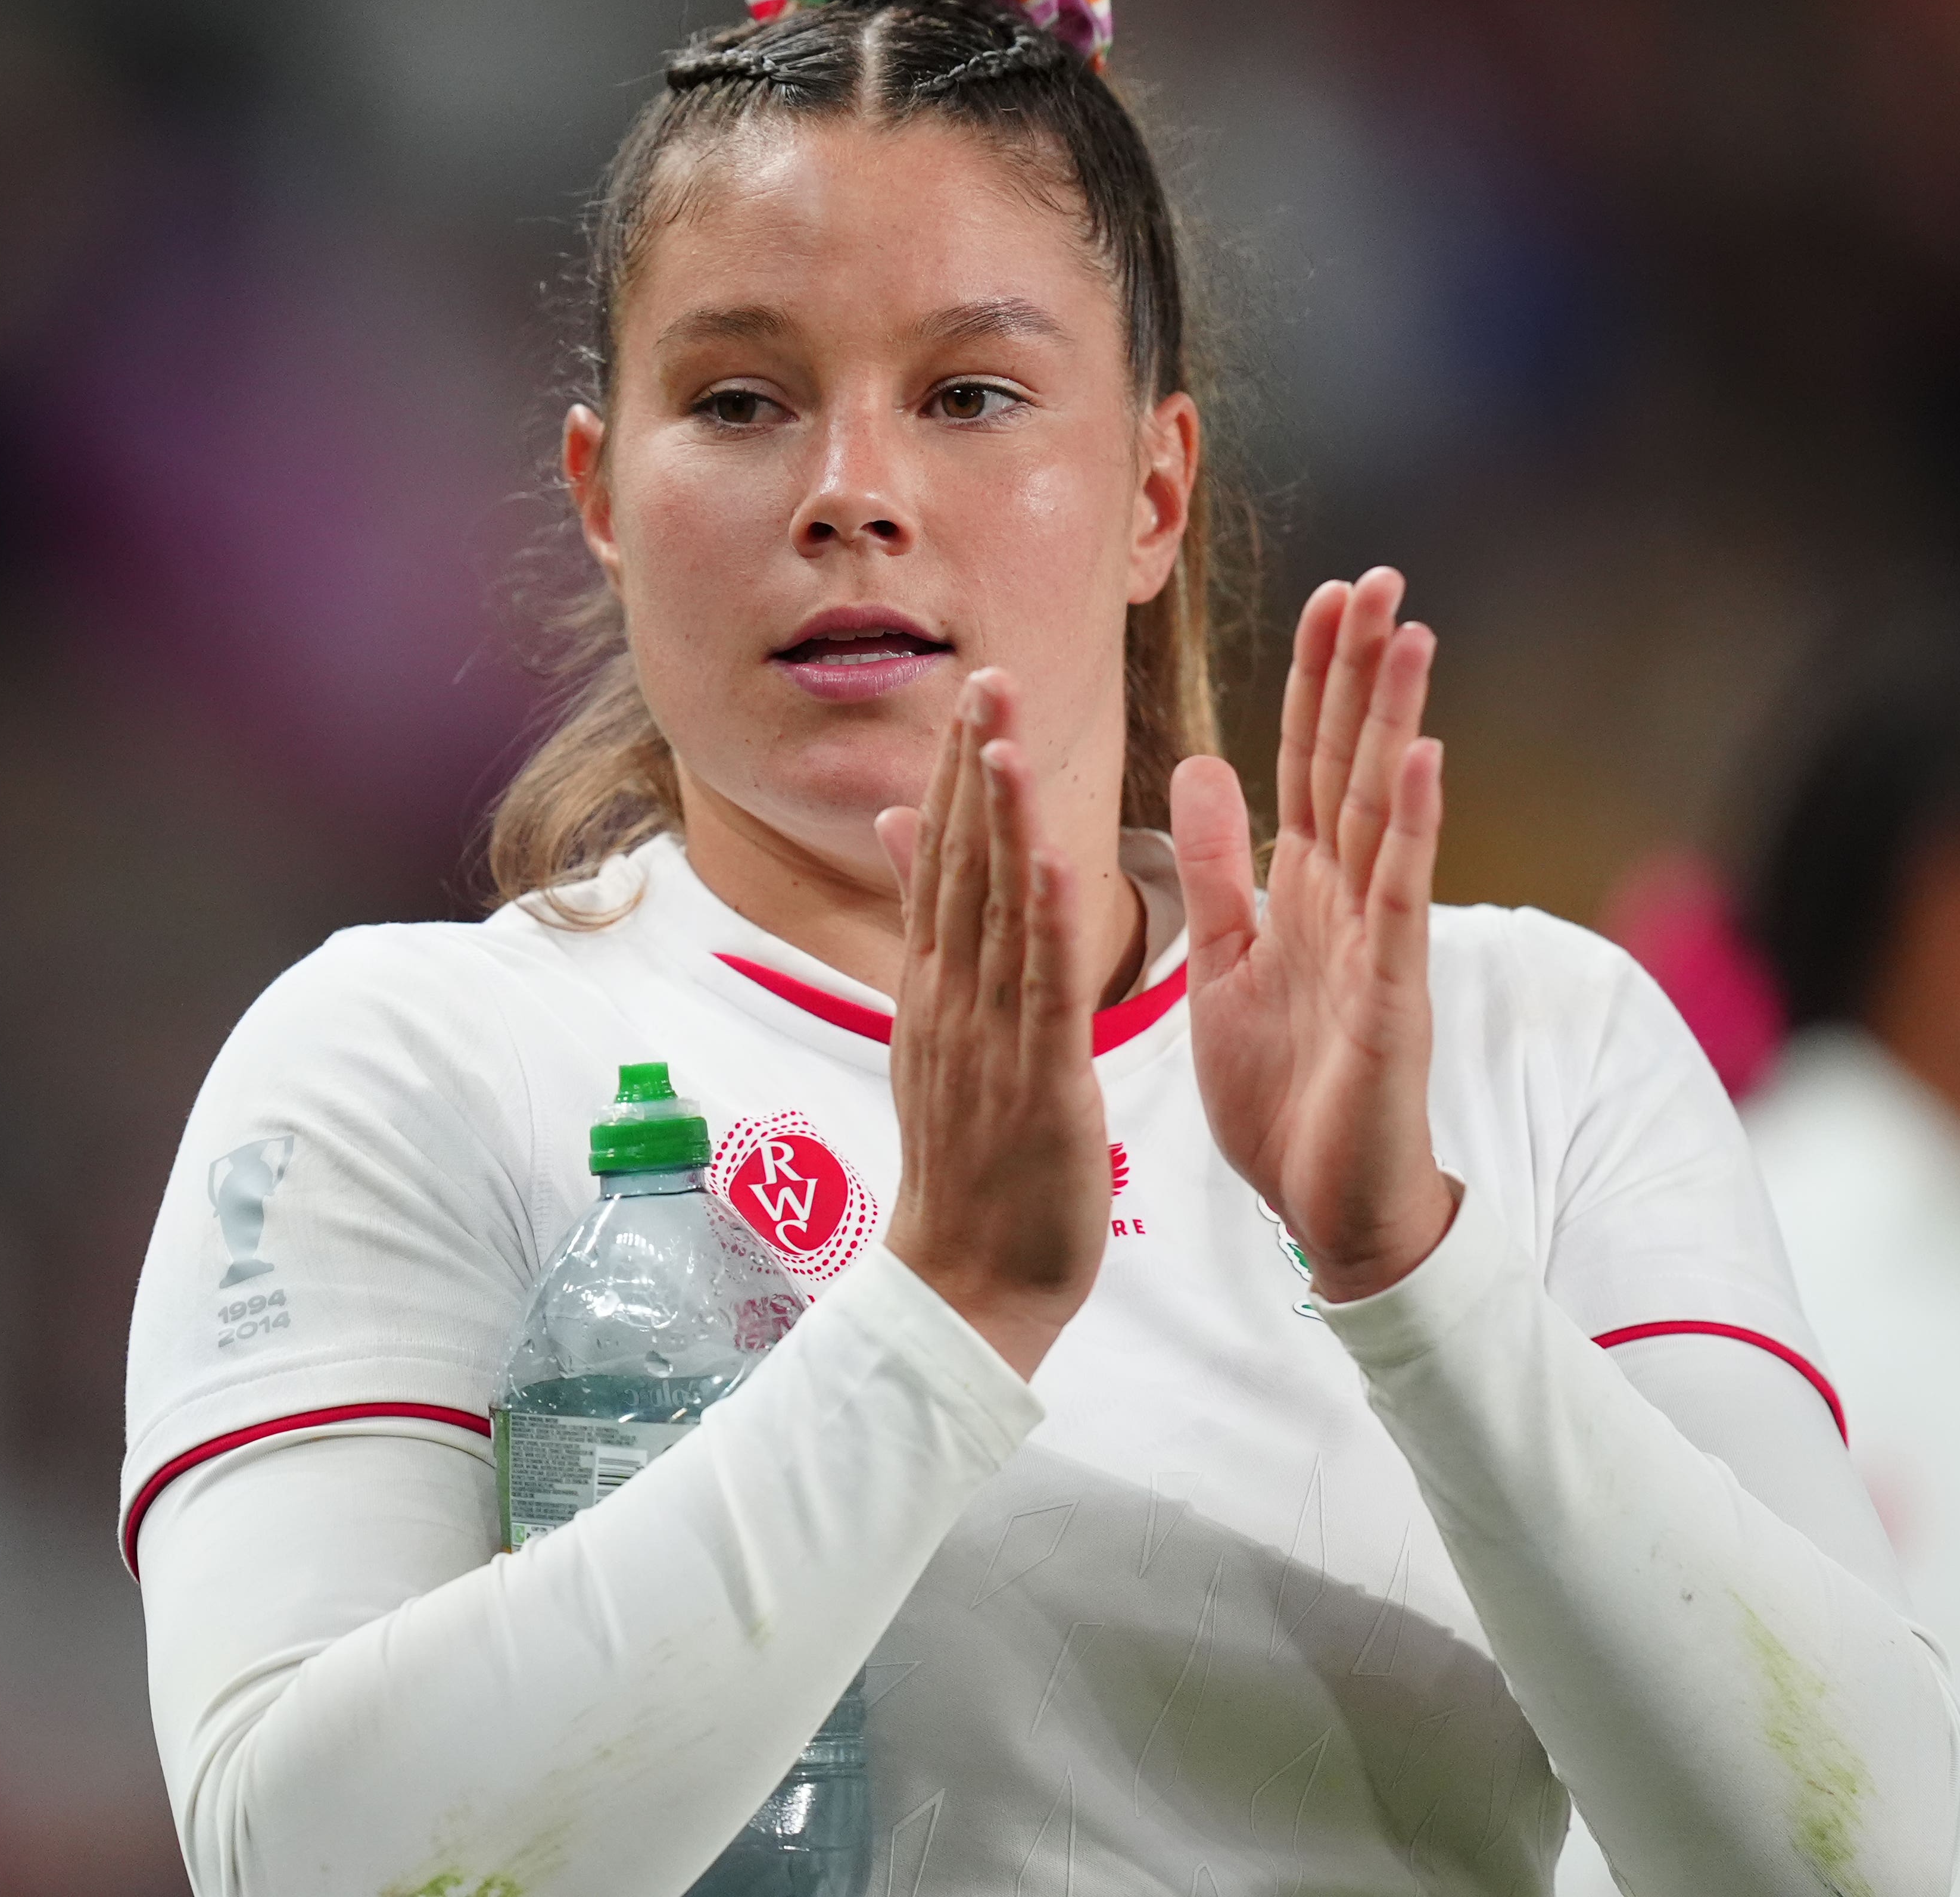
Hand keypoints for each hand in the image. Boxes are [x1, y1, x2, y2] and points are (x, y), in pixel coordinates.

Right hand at [872, 671, 1114, 1377]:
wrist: (966, 1284)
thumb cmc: (971, 1164)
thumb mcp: (937, 1030)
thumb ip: (927, 929)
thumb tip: (903, 831)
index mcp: (938, 987)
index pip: (945, 860)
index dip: (960, 773)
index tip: (975, 693)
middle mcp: (953, 999)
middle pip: (961, 865)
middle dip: (974, 769)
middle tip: (988, 674)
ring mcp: (989, 1039)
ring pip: (996, 913)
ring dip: (1002, 822)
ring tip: (1006, 736)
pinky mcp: (1039, 1082)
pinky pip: (1043, 992)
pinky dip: (1048, 925)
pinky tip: (1057, 862)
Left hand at [1170, 569, 1454, 1303]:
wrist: (1327, 1209)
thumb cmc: (1286, 1095)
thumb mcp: (1227, 962)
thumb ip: (1217, 867)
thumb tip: (1200, 767)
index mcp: (1303, 891)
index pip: (1303, 762)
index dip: (1313, 681)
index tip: (1327, 595)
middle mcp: (1348, 901)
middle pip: (1349, 763)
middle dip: (1363, 671)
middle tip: (1379, 576)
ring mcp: (1376, 943)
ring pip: (1384, 810)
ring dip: (1396, 721)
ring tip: (1412, 633)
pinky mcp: (1390, 996)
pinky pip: (1399, 899)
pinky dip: (1409, 828)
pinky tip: (1419, 761)